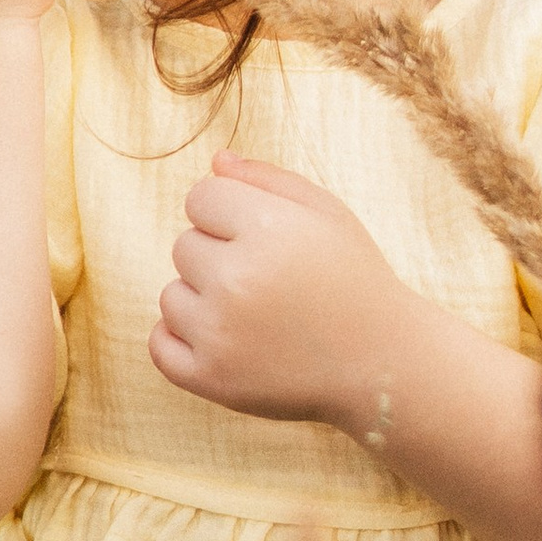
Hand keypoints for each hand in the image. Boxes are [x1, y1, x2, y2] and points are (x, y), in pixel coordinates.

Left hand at [151, 153, 410, 428]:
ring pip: (170, 296)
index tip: (267, 239)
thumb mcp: (326, 214)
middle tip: (269, 283)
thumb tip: (215, 162)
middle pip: (183, 245)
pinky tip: (225, 339)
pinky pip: (159, 344)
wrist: (382, 363)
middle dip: (219, 257)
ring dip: (202, 301)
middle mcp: (237, 279)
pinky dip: (182, 341)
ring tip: (256, 316)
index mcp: (267, 228)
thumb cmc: (353, 279)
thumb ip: (268, 180)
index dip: (232, 215)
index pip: (201, 197)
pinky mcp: (211, 378)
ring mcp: (220, 333)